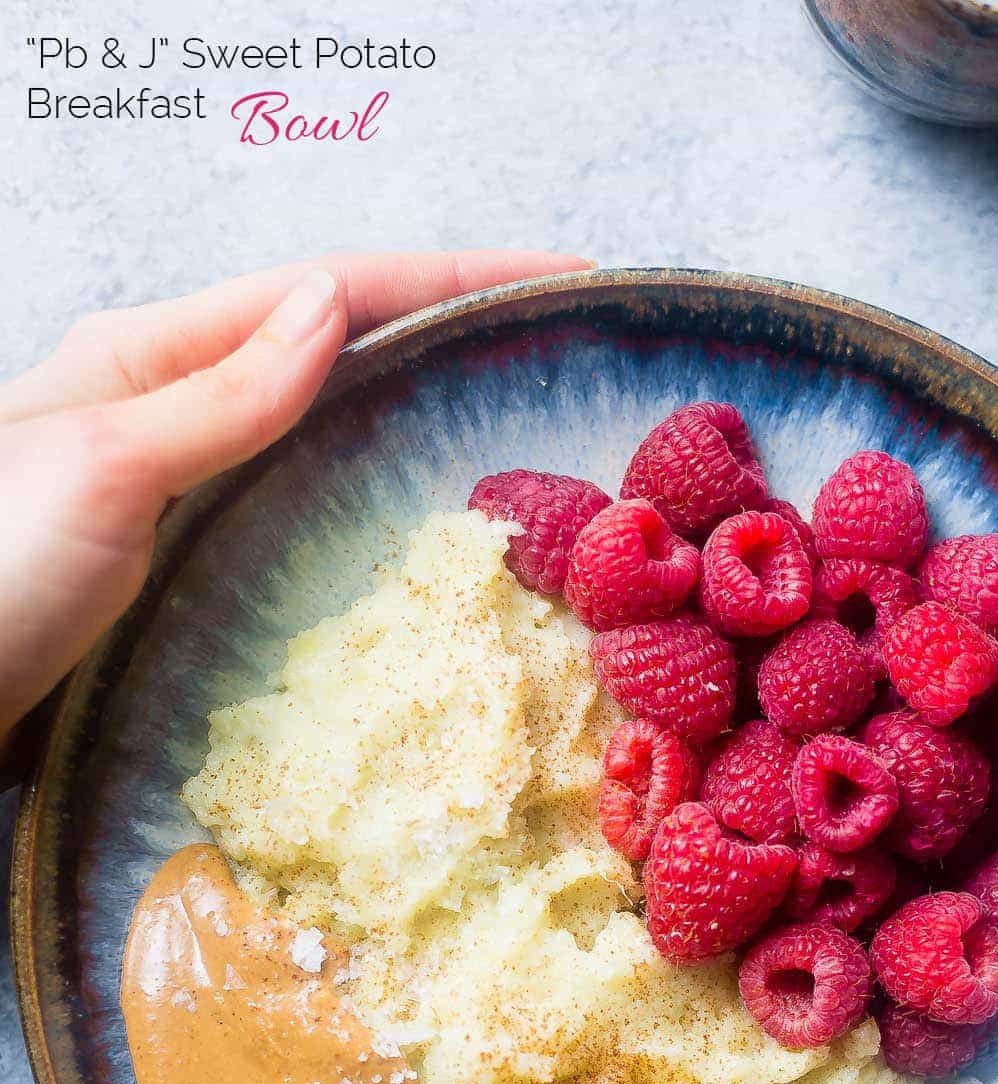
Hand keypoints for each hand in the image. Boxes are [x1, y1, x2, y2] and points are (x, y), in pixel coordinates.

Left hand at [0, 248, 585, 759]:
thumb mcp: (109, 466)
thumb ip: (223, 394)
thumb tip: (336, 308)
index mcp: (151, 356)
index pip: (327, 290)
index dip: (446, 279)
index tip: (554, 278)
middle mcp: (171, 406)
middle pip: (333, 343)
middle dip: (443, 331)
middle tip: (553, 346)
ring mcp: (180, 480)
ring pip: (321, 421)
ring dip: (413, 406)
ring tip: (508, 416)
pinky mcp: (183, 557)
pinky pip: (297, 497)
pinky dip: (365, 487)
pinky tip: (406, 514)